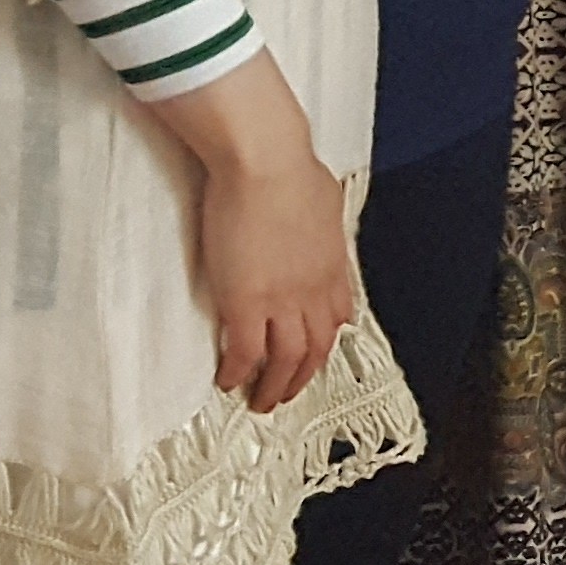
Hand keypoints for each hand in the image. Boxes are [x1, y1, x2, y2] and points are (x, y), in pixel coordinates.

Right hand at [138, 54, 351, 411]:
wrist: (265, 163)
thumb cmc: (288, 168)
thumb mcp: (322, 199)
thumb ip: (319, 219)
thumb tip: (316, 213)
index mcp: (331, 266)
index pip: (338, 315)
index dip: (327, 338)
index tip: (316, 350)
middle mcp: (313, 291)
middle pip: (316, 348)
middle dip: (302, 376)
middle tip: (286, 392)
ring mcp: (281, 300)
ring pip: (285, 360)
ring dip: (273, 386)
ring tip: (260, 401)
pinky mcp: (246, 303)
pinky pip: (244, 352)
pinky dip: (238, 371)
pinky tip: (227, 380)